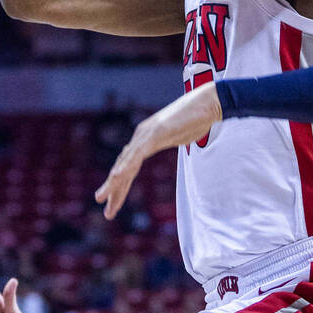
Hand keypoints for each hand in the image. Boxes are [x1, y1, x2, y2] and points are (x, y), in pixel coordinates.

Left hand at [95, 82, 222, 218]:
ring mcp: (147, 133)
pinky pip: (137, 153)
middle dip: (113, 189)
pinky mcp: (156, 132)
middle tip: (105, 210)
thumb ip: (171, 140)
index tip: (113, 203)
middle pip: (123, 166)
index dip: (120, 185)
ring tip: (102, 198)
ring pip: (126, 162)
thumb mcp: (180, 136)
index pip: (128, 165)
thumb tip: (176, 142)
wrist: (210, 102)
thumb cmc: (198, 117)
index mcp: (146, 138)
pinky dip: (126, 166)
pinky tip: (116, 178)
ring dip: (113, 182)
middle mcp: (141, 135)